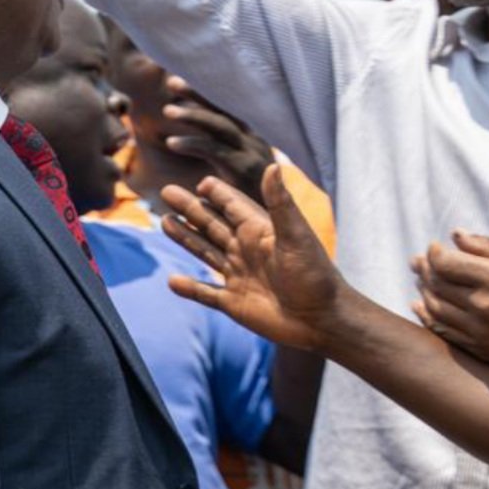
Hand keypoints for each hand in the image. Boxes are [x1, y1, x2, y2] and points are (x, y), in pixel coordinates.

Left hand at [151, 85, 279, 198]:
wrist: (276, 227)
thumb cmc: (252, 200)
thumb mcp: (236, 170)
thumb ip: (219, 153)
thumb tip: (193, 140)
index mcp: (251, 139)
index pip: (227, 109)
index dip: (206, 94)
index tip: (181, 80)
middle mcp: (253, 141)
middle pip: (225, 111)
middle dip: (199, 95)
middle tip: (173, 81)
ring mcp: (251, 154)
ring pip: (220, 127)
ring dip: (194, 116)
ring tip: (168, 110)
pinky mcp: (245, 169)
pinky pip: (215, 151)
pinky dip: (192, 144)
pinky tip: (171, 143)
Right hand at [159, 163, 340, 355]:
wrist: (323, 322)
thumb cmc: (315, 276)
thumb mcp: (296, 236)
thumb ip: (279, 203)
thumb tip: (272, 165)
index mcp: (259, 232)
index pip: (232, 205)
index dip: (217, 192)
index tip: (201, 181)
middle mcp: (246, 250)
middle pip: (211, 224)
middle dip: (190, 208)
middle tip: (166, 192)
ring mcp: (238, 276)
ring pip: (204, 252)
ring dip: (185, 238)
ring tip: (164, 222)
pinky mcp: (233, 303)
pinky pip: (205, 293)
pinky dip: (189, 288)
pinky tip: (172, 281)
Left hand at [415, 231, 488, 365]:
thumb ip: (487, 245)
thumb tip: (455, 235)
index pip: (445, 263)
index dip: (433, 253)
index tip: (435, 248)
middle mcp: (486, 305)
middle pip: (437, 284)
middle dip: (424, 269)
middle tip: (419, 261)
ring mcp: (481, 330)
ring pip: (434, 307)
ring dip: (423, 291)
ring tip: (422, 280)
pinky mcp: (480, 348)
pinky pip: (442, 331)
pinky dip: (427, 315)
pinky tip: (421, 304)